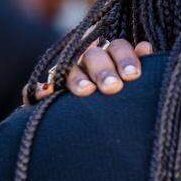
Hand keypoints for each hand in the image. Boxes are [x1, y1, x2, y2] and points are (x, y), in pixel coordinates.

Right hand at [33, 40, 152, 100]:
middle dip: (104, 70)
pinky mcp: (43, 93)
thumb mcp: (130, 86)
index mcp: (110, 57)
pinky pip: (36, 88)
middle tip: (113, 88)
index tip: (133, 76)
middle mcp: (86, 62)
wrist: (93, 134)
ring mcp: (64, 76)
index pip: (117, 47)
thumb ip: (135, 67)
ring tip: (87, 91)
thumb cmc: (120, 104)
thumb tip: (144, 47)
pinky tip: (47, 93)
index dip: (125, 58)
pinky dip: (39, 89)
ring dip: (77, 78)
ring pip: (68, 69)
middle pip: (93, 56)